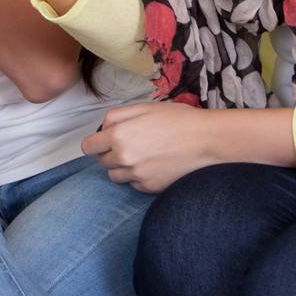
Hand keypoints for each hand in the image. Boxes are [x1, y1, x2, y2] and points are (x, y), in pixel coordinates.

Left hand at [82, 102, 220, 192]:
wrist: (207, 140)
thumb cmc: (177, 119)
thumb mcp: (143, 107)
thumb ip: (116, 116)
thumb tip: (102, 129)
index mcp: (118, 136)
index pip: (88, 147)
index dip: (94, 143)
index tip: (101, 142)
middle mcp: (124, 158)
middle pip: (102, 162)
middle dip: (110, 153)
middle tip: (129, 144)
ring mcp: (137, 176)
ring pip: (115, 176)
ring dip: (122, 168)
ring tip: (141, 156)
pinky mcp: (150, 188)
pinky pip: (133, 185)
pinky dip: (138, 177)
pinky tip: (153, 165)